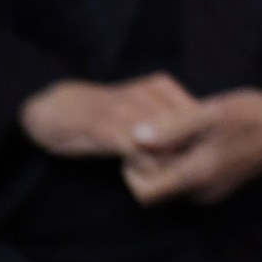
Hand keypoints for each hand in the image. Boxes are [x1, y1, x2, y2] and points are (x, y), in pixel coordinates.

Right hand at [19, 73, 199, 158]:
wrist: (59, 111)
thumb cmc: (107, 116)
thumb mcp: (143, 111)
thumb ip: (172, 121)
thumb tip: (203, 144)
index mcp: (161, 86)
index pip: (199, 118)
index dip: (197, 143)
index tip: (186, 160)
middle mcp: (148, 93)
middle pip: (185, 132)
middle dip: (182, 157)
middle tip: (169, 172)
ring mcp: (127, 108)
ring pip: (165, 144)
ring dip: (163, 166)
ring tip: (152, 174)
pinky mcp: (107, 126)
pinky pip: (139, 152)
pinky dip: (142, 168)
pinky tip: (131, 171)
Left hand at [120, 86, 261, 205]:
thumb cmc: (255, 116)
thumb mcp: (210, 115)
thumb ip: (171, 129)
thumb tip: (134, 137)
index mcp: (196, 178)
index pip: (144, 194)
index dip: (132, 171)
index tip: (137, 142)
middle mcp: (202, 193)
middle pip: (157, 189)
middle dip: (148, 162)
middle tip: (154, 129)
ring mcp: (214, 190)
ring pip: (173, 181)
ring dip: (166, 159)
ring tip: (175, 126)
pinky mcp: (224, 181)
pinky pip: (191, 176)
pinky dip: (183, 158)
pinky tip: (195, 132)